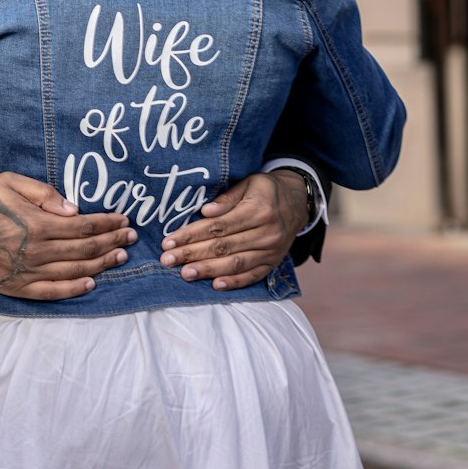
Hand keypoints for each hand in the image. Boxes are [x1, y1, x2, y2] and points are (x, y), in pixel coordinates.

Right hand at [0, 174, 135, 301]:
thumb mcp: (9, 182)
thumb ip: (44, 193)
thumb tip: (74, 209)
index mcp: (37, 224)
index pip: (83, 227)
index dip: (107, 224)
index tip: (123, 220)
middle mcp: (36, 251)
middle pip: (84, 250)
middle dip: (111, 242)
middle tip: (130, 238)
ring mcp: (28, 273)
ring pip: (74, 271)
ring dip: (101, 264)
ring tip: (119, 257)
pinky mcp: (18, 287)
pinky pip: (52, 292)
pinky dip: (74, 289)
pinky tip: (90, 283)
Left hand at [159, 170, 308, 289]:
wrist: (299, 202)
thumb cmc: (266, 190)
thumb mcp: (249, 183)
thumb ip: (227, 198)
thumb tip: (206, 211)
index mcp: (258, 210)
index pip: (218, 226)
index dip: (192, 234)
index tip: (169, 241)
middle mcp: (266, 232)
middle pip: (223, 246)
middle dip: (192, 254)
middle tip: (168, 260)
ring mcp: (271, 251)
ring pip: (235, 263)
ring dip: (208, 270)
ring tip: (185, 274)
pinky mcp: (273, 263)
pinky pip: (253, 276)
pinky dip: (235, 282)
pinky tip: (215, 285)